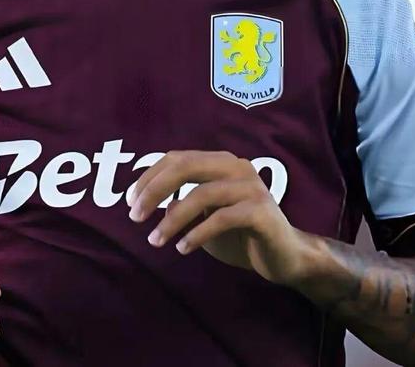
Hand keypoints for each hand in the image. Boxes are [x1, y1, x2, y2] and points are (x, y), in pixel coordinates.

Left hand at [129, 150, 311, 286]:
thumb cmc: (241, 234)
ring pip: (201, 194)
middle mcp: (236, 167)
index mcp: (221, 162)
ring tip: (155, 240)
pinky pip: (222, 218)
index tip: (130, 201)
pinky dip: (197, 233)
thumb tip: (154, 202)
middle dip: (155, 190)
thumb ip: (183, 203)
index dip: (150, 176)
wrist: (285, 257)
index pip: (178, 158)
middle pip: (186, 166)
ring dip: (172, 219)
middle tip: (135, 217)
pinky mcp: (261, 211)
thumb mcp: (206, 215)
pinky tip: (183, 248)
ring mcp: (251, 187)